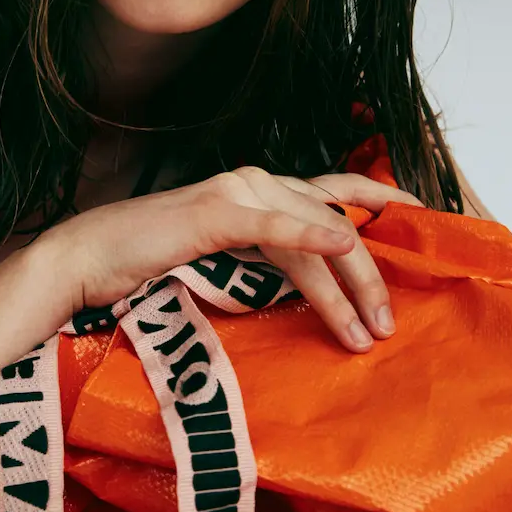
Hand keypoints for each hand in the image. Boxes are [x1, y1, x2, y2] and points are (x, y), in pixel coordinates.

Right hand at [41, 168, 423, 352]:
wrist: (89, 255)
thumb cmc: (150, 257)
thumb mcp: (223, 251)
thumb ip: (266, 249)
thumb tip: (315, 274)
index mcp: (256, 189)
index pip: (333, 187)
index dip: (380, 195)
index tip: (422, 215)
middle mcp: (253, 181)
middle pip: (333, 216)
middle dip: (368, 272)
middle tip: (387, 320)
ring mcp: (234, 193)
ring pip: (311, 231)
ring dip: (345, 283)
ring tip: (364, 330)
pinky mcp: (213, 213)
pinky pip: (272, 225)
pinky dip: (310, 233)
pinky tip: (340, 243)